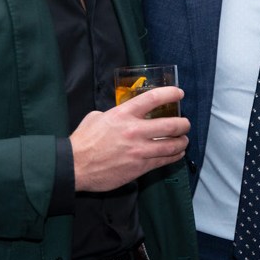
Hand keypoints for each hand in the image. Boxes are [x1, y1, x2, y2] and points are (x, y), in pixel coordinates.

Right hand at [71, 86, 189, 191]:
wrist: (74, 166)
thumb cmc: (83, 142)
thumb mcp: (97, 118)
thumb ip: (116, 113)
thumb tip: (126, 112)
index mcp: (123, 114)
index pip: (153, 98)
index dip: (170, 93)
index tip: (179, 93)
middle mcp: (134, 131)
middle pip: (171, 125)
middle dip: (183, 124)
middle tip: (185, 124)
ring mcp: (139, 150)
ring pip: (172, 145)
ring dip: (182, 142)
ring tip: (184, 140)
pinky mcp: (140, 167)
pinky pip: (164, 160)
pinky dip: (174, 156)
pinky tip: (177, 154)